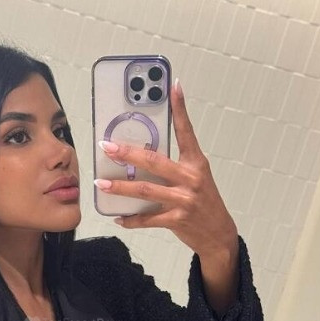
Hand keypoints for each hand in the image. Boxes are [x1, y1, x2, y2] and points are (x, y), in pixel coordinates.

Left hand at [95, 80, 237, 260]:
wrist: (219, 234)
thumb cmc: (204, 203)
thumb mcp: (196, 179)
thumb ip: (176, 166)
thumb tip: (143, 156)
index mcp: (196, 163)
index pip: (186, 131)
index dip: (180, 109)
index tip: (173, 86)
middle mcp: (190, 179)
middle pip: (153, 161)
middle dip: (127, 153)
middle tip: (106, 146)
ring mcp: (183, 200)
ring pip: (144, 190)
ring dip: (119, 187)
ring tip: (101, 183)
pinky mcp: (177, 220)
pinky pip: (147, 219)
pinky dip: (131, 219)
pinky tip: (119, 217)